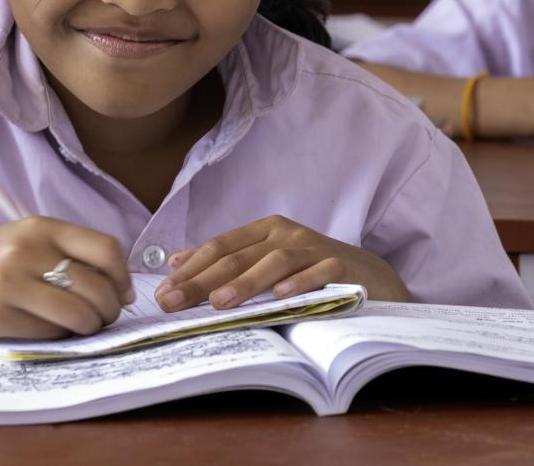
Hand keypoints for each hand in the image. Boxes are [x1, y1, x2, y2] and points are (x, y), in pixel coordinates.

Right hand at [0, 216, 132, 338]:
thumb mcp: (26, 239)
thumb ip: (68, 254)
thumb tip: (119, 289)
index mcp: (41, 227)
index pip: (105, 249)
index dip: (122, 276)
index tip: (123, 293)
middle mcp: (27, 251)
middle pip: (96, 287)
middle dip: (110, 309)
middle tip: (104, 317)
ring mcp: (9, 283)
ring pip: (77, 314)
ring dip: (90, 327)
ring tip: (83, 327)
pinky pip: (47, 333)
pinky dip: (59, 336)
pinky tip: (51, 330)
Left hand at [153, 215, 408, 311]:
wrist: (370, 276)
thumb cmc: (310, 270)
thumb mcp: (268, 260)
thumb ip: (228, 260)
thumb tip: (177, 263)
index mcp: (265, 230)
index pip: (220, 246)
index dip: (190, 268)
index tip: (163, 292)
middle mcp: (286, 234)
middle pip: (238, 256)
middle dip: (202, 280)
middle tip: (174, 302)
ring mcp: (314, 248)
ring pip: (274, 262)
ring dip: (245, 282)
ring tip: (219, 302)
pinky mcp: (341, 266)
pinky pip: (318, 272)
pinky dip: (300, 284)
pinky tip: (281, 297)